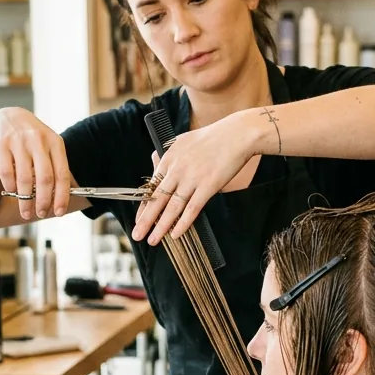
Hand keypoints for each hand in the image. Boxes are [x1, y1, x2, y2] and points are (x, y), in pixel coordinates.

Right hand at [0, 107, 73, 219]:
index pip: (62, 175)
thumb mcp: (48, 147)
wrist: (8, 117)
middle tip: (41, 214)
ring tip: (26, 212)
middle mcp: (38, 141)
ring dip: (25, 200)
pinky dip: (10, 186)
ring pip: (24, 178)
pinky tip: (12, 192)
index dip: (62, 196)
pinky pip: (6, 172)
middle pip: (44, 179)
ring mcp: (19, 141)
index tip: (59, 212)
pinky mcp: (1, 144)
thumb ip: (54, 169)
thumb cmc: (33, 140)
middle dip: (43, 201)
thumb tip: (58, 201)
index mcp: (55, 143)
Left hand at [132, 110, 255, 244]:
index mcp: (169, 157)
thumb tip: (160, 165)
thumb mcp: (184, 140)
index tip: (138, 219)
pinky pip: (192, 208)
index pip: (151, 187)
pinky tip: (175, 234)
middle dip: (145, 221)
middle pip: (157, 199)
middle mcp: (177, 169)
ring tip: (153, 240)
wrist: (238, 134)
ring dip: (160, 226)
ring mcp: (192, 178)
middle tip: (137, 235)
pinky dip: (183, 223)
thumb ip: (172, 155)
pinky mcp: (208, 185)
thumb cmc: (214, 138)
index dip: (144, 206)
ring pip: (172, 207)